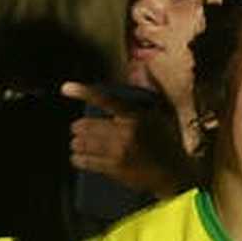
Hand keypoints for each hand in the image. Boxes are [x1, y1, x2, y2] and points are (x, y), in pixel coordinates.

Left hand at [66, 83, 193, 196]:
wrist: (175, 175)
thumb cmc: (168, 140)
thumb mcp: (163, 111)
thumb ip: (149, 87)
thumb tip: (141, 66)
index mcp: (136, 116)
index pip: (105, 100)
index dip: (84, 92)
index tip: (66, 88)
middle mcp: (126, 133)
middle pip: (87, 125)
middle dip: (78, 127)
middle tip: (78, 129)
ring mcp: (120, 152)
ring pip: (83, 143)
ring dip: (77, 142)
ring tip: (78, 143)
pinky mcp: (115, 169)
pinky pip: (86, 161)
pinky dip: (78, 158)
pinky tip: (78, 157)